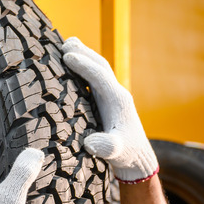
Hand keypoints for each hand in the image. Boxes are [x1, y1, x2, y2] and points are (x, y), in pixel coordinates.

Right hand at [62, 37, 157, 183]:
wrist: (138, 160)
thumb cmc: (126, 156)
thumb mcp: (116, 152)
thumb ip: (107, 147)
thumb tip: (91, 142)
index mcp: (117, 101)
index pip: (99, 76)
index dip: (83, 65)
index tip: (66, 56)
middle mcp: (116, 95)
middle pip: (100, 67)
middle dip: (84, 53)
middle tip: (65, 42)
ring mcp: (112, 98)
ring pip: (98, 70)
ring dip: (84, 57)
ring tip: (68, 45)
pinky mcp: (107, 103)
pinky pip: (95, 80)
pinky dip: (84, 69)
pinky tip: (73, 69)